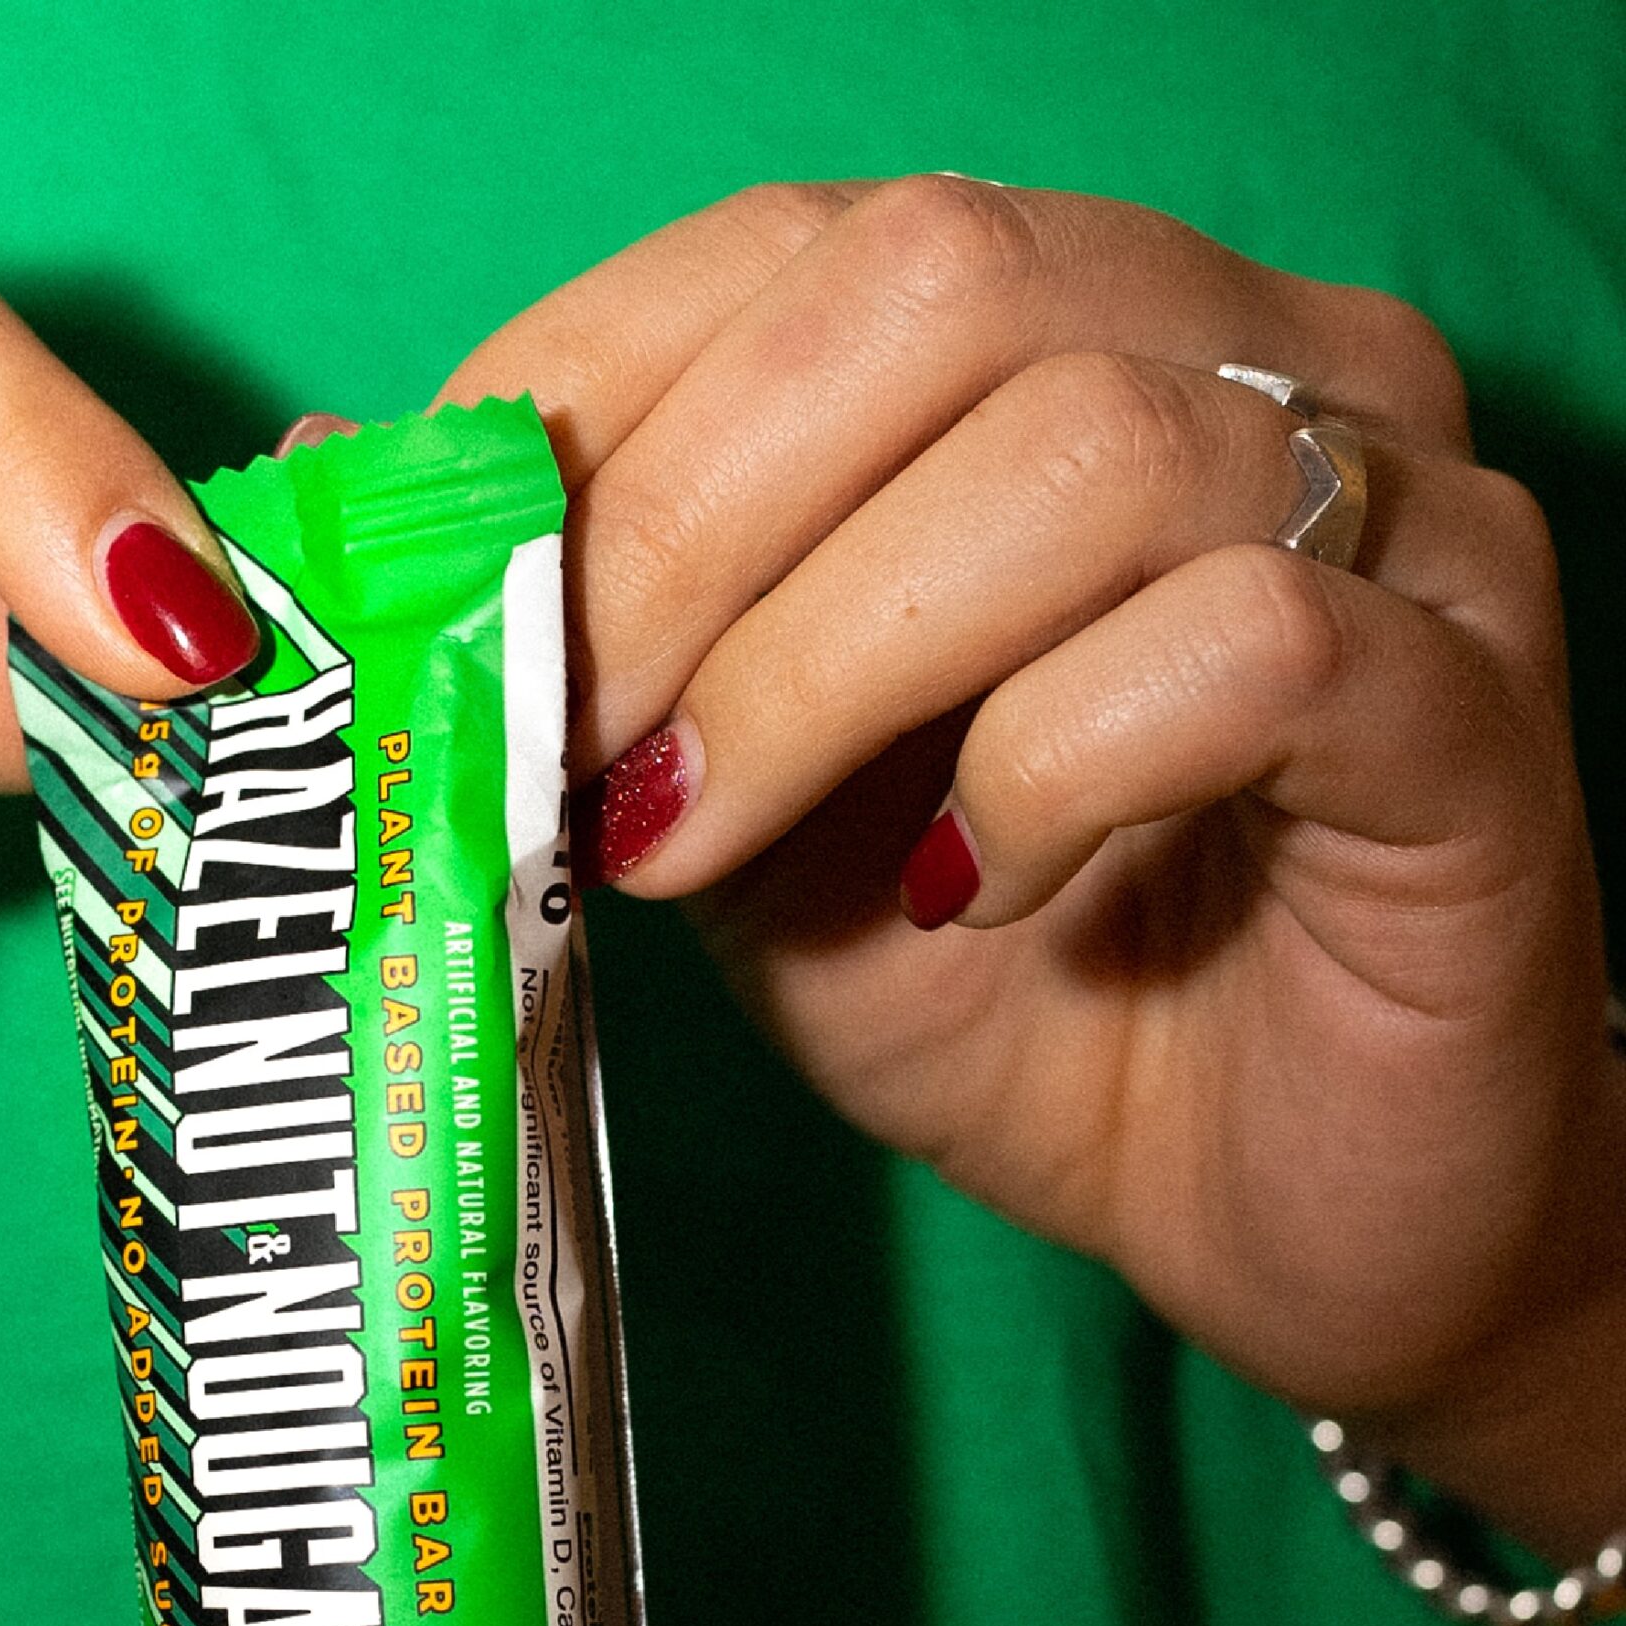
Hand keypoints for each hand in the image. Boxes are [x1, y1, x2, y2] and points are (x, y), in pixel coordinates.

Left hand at [441, 178, 1625, 1558]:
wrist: (1268, 1202)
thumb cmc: (1008, 996)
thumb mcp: (747, 825)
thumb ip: (599, 660)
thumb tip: (332, 468)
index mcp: (1060, 348)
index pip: (802, 248)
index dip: (592, 393)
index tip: (458, 588)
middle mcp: (1247, 373)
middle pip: (935, 286)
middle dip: (687, 529)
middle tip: (586, 745)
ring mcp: (1396, 525)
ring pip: (1084, 455)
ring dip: (823, 664)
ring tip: (714, 839)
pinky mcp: (1469, 720)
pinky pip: (1250, 652)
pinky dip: (1048, 771)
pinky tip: (975, 894)